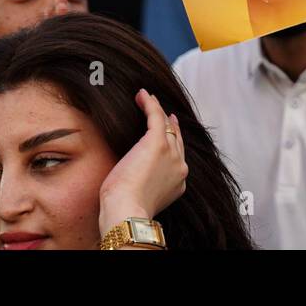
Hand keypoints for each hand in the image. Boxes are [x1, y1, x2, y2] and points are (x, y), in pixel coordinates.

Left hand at [98, 89, 187, 238]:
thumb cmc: (126, 209)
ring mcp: (171, 153)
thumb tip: (134, 178)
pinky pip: (156, 116)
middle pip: (176, 138)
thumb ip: (146, 184)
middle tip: (164, 113)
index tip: (166, 132)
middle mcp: (180, 166)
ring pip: (166, 125)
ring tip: (148, 99)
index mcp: (178, 182)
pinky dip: (150, 104)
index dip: (172, 142)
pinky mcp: (157, 142)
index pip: (177, 156)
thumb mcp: (142, 197)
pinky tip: (143, 95)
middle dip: (170, 124)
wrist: (127, 210)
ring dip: (157, 109)